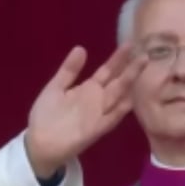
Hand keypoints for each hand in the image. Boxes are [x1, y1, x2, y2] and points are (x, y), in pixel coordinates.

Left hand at [24, 45, 145, 177]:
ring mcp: (98, 114)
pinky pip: (111, 118)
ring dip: (130, 82)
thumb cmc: (46, 115)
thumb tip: (81, 48)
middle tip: (145, 52)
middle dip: (130, 68)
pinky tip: (131, 98)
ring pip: (118, 95)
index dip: (118, 58)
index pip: (107, 71)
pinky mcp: (96, 129)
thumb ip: (69, 70)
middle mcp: (97, 100)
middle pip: (117, 81)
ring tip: (142, 67)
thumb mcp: (55, 87)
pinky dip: (120, 109)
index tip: (130, 43)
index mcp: (87, 89)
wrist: (39, 142)